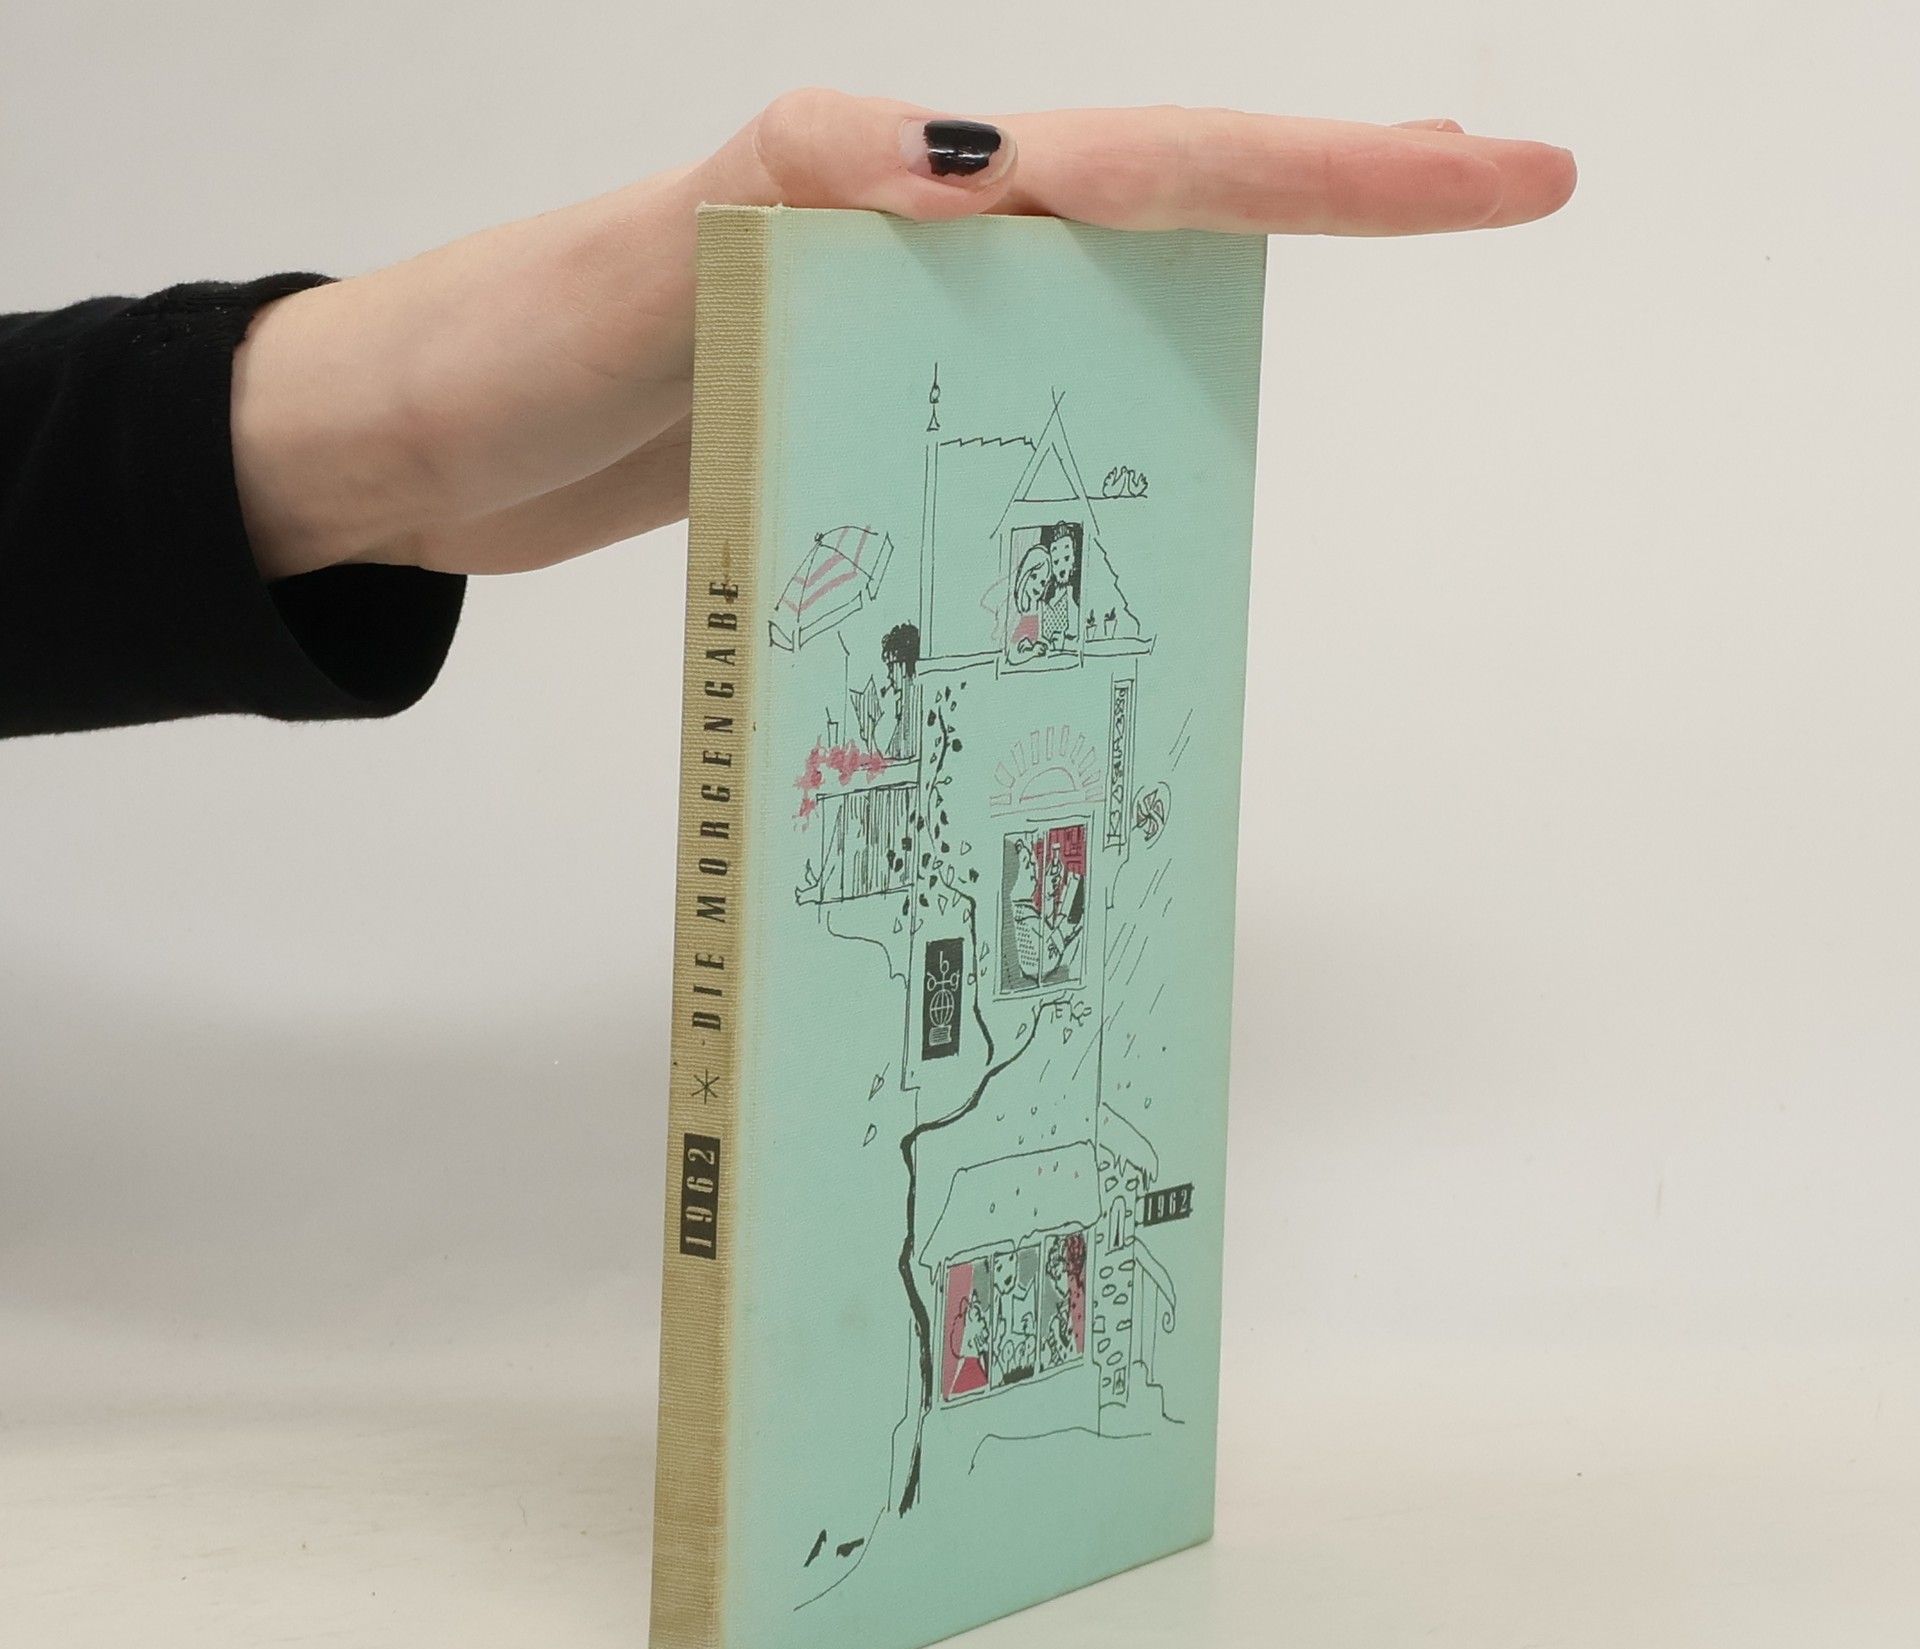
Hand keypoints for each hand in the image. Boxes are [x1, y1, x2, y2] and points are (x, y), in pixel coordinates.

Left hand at [231, 91, 1574, 580]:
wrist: (412, 442)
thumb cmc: (504, 351)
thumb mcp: (647, 261)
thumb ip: (807, 195)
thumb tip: (984, 173)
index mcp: (890, 194)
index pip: (1145, 167)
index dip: (1322, 172)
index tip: (1480, 175)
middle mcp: (910, 246)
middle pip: (1158, 208)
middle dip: (1323, 194)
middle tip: (1477, 193)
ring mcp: (890, 327)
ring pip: (1098, 304)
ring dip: (1227, 296)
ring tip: (1339, 303)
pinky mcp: (856, 404)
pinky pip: (1012, 403)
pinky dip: (1099, 419)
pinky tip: (1138, 458)